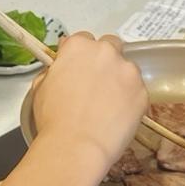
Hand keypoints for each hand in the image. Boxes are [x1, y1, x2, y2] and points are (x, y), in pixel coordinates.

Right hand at [31, 31, 147, 172]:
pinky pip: (137, 90)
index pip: (83, 39)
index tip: (78, 67)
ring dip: (119, 79)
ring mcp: (128, 71)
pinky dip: (129, 99)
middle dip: (104, 59)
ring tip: (107, 104)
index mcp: (78, 46)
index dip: (79, 55)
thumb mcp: (41, 87)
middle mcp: (106, 52)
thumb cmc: (54, 119)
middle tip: (95, 83)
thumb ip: (55, 70)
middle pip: (110, 45)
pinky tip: (116, 115)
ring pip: (126, 68)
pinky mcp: (143, 92)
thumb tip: (61, 69)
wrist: (77, 146)